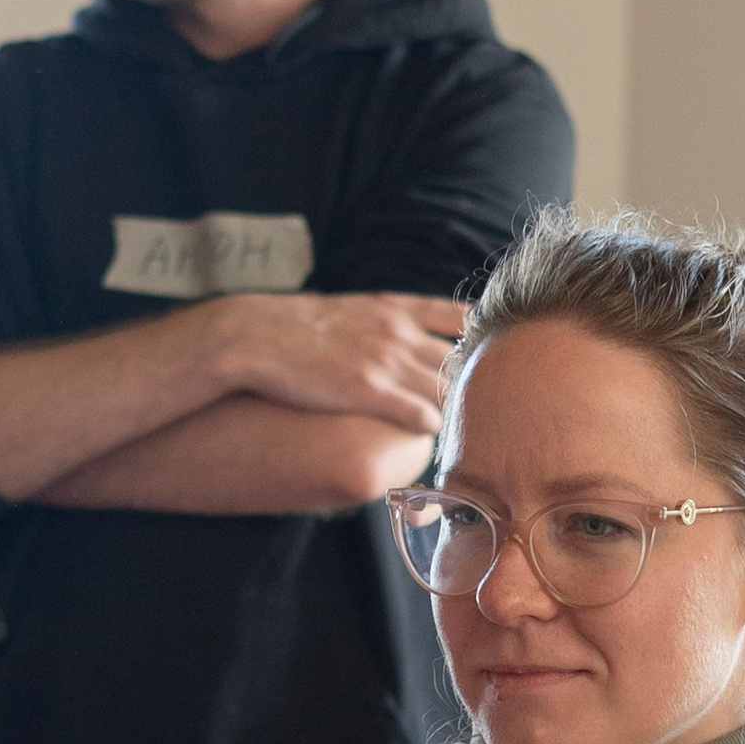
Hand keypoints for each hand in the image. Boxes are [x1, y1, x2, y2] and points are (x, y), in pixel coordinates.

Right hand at [219, 293, 463, 429]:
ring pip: (448, 388)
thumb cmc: (292, 327)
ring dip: (457, 410)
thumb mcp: (347, 309)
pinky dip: (433, 427)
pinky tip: (432, 435)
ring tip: (465, 428)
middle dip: (476, 382)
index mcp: (393, 308)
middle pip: (461, 358)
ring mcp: (387, 360)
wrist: (254, 335)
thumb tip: (393, 337)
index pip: (457, 316)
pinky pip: (422, 414)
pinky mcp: (371, 391)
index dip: (478, 337)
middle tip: (487, 404)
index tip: (491, 353)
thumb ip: (379, 320)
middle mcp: (399, 331)